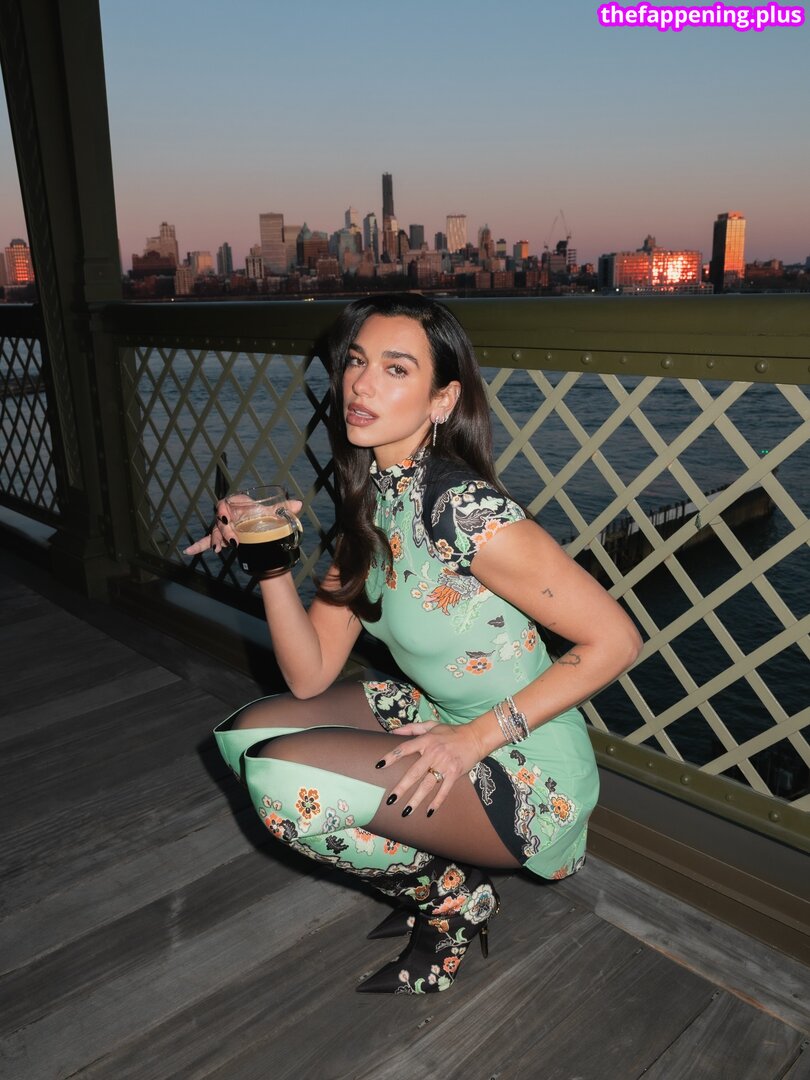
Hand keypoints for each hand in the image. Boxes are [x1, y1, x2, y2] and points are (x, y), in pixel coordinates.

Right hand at [183, 497, 302, 556]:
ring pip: (215, 531)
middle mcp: (229, 514)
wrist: (263, 527)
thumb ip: (284, 507)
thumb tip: (299, 504)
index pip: (226, 503)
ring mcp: (224, 526)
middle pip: (219, 520)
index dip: (224, 511)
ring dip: (216, 540)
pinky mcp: (221, 537)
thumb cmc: (266, 515)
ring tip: (220, 549)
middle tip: (233, 542)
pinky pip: (207, 540)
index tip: (228, 521)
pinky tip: (188, 552)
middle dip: (224, 531)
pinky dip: (199, 546)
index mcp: (238, 504)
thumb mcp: (274, 512)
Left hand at [375, 720, 484, 815]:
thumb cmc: (452, 732)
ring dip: (416, 799)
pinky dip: (437, 801)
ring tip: (406, 811)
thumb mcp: (432, 725)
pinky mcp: (454, 773)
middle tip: (390, 800)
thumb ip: (412, 728)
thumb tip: (393, 731)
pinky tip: (429, 811)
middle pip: (414, 773)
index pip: (404, 749)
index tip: (379, 766)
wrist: (476, 737)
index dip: (391, 757)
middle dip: (401, 788)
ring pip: (427, 785)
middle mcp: (433, 753)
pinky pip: (444, 790)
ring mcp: (444, 764)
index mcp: (426, 740)